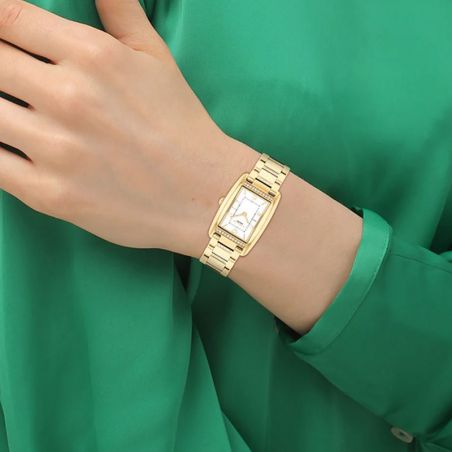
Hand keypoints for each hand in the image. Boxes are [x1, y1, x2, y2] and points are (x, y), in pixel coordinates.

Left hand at [0, 0, 257, 255]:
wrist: (204, 194)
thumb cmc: (182, 127)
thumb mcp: (157, 59)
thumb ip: (119, 10)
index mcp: (93, 56)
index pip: (7, 16)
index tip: (3, 39)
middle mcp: (69, 97)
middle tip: (13, 80)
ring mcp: (56, 149)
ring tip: (16, 112)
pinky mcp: (50, 195)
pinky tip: (12, 147)